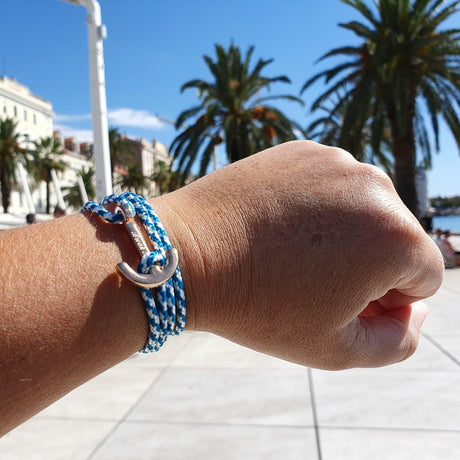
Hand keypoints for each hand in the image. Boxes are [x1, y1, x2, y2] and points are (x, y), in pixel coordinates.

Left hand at [158, 141, 443, 368]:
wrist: (187, 253)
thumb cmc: (259, 307)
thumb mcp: (337, 349)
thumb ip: (399, 341)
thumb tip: (416, 307)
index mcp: (395, 237)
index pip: (424, 277)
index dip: (385, 301)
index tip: (337, 303)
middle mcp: (375, 186)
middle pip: (397, 240)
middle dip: (368, 266)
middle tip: (310, 281)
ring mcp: (337, 161)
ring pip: (364, 211)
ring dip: (343, 235)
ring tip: (292, 253)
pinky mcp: (303, 151)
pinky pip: (330, 188)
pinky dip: (316, 208)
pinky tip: (279, 226)